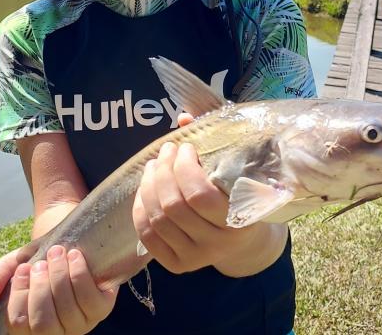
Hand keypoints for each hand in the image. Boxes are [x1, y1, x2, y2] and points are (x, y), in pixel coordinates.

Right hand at [6, 247, 116, 334]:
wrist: (67, 247)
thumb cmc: (36, 262)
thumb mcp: (10, 267)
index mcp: (29, 327)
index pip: (19, 323)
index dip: (20, 295)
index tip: (23, 269)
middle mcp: (55, 332)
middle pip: (43, 323)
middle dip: (40, 288)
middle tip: (39, 263)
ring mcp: (81, 324)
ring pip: (67, 310)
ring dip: (60, 276)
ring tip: (56, 252)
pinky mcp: (102, 309)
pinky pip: (91, 299)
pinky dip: (80, 274)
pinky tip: (74, 256)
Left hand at [132, 141, 272, 275]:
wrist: (241, 240)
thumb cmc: (238, 196)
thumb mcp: (235, 172)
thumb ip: (213, 144)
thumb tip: (184, 118)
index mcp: (238, 222)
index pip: (200, 195)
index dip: (184, 167)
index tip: (185, 147)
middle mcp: (217, 245)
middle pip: (174, 206)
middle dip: (163, 171)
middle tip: (166, 151)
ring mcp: (195, 258)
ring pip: (158, 218)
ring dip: (149, 185)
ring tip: (153, 165)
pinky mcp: (176, 265)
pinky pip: (147, 235)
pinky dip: (140, 208)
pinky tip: (146, 189)